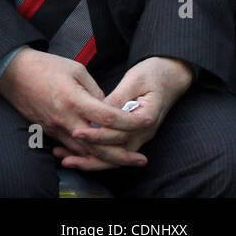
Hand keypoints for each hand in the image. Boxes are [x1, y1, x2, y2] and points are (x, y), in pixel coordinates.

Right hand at [0, 47, 147, 166]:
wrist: (11, 72)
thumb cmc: (44, 66)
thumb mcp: (75, 70)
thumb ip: (95, 91)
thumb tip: (108, 108)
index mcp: (74, 99)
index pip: (109, 118)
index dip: (131, 122)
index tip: (146, 121)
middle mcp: (65, 118)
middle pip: (99, 146)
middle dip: (123, 156)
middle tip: (141, 160)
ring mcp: (55, 127)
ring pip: (84, 152)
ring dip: (106, 159)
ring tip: (124, 161)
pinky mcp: (47, 130)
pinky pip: (70, 147)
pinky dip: (86, 154)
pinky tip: (98, 156)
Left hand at [57, 57, 193, 170]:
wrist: (171, 76)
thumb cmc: (153, 75)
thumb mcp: (135, 81)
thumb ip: (118, 98)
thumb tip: (98, 110)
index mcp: (145, 118)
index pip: (120, 134)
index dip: (97, 135)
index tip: (77, 132)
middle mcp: (143, 132)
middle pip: (116, 154)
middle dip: (90, 157)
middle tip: (64, 157)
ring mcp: (138, 135)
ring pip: (114, 156)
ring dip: (90, 160)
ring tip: (65, 159)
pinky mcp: (131, 134)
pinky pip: (113, 149)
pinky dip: (95, 153)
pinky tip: (74, 152)